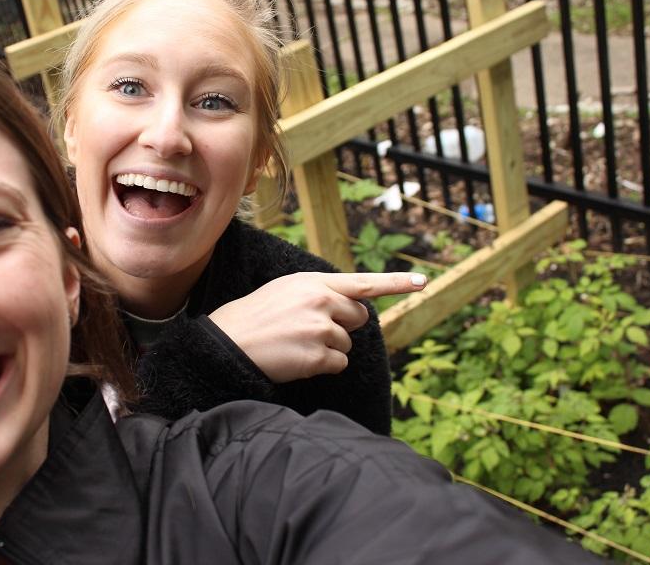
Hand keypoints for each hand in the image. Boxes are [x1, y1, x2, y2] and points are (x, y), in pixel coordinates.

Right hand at [208, 272, 425, 382]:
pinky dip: (323, 367)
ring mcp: (321, 329)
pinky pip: (338, 364)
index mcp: (313, 282)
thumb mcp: (285, 290)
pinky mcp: (318, 356)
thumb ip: (319, 292)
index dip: (396, 283)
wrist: (227, 342)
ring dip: (328, 350)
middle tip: (310, 330)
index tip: (423, 282)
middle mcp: (321, 301)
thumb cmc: (254, 317)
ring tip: (295, 345)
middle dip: (343, 326)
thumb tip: (351, 308)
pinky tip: (298, 360)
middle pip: (359, 318)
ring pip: (347, 345)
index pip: (363, 283)